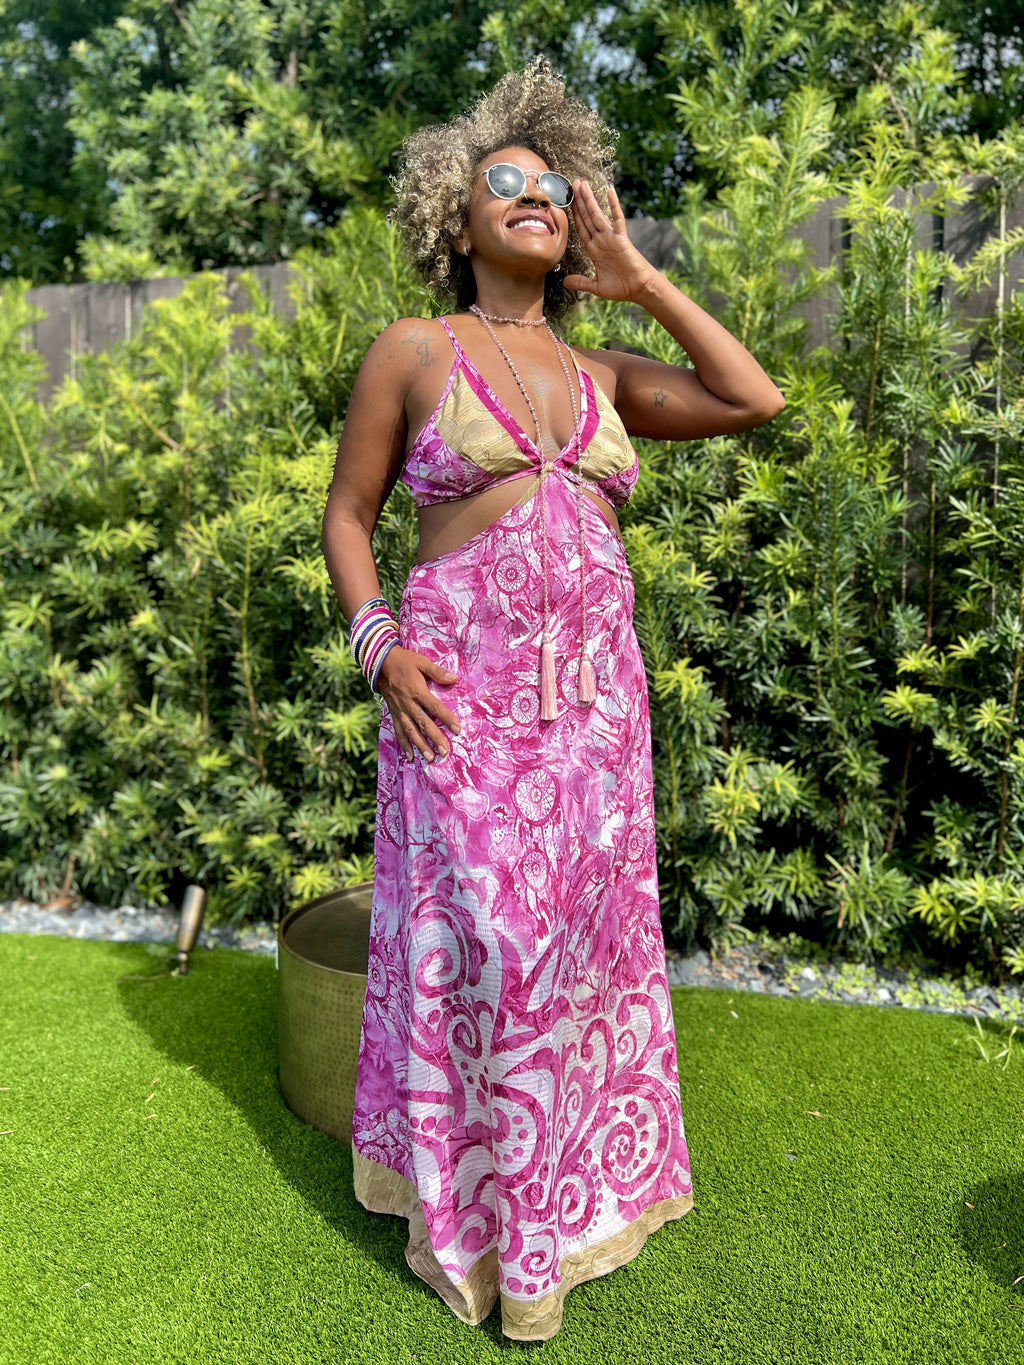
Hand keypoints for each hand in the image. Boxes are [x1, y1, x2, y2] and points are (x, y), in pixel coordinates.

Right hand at [376, 645, 460, 762]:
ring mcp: (400, 711)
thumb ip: (438, 672)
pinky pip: (398, 732)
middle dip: (435, 738)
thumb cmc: (404, 661)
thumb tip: (455, 678)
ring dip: (420, 746)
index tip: (457, 729)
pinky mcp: (393, 714)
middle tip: (445, 752)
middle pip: (424, 723)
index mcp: (417, 691)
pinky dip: (404, 745)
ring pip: (410, 731)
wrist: (380, 663)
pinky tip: (411, 757)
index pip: (435, 707)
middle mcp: (408, 704)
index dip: (446, 718)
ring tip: (430, 758)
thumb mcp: (422, 662)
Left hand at [563, 181, 658, 303]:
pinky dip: (614, 205)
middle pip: (587, 217)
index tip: (567, 202)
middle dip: (579, 201)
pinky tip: (609, 191)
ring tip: (582, 184)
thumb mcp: (596, 286)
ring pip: (597, 214)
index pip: (581, 228)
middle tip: (573, 183)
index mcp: (594, 250)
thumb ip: (580, 282)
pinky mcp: (622, 238)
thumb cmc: (621, 288)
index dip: (574, 215)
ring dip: (589, 199)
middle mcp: (601, 240)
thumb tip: (564, 282)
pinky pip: (617, 218)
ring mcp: (611, 237)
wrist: (639, 289)